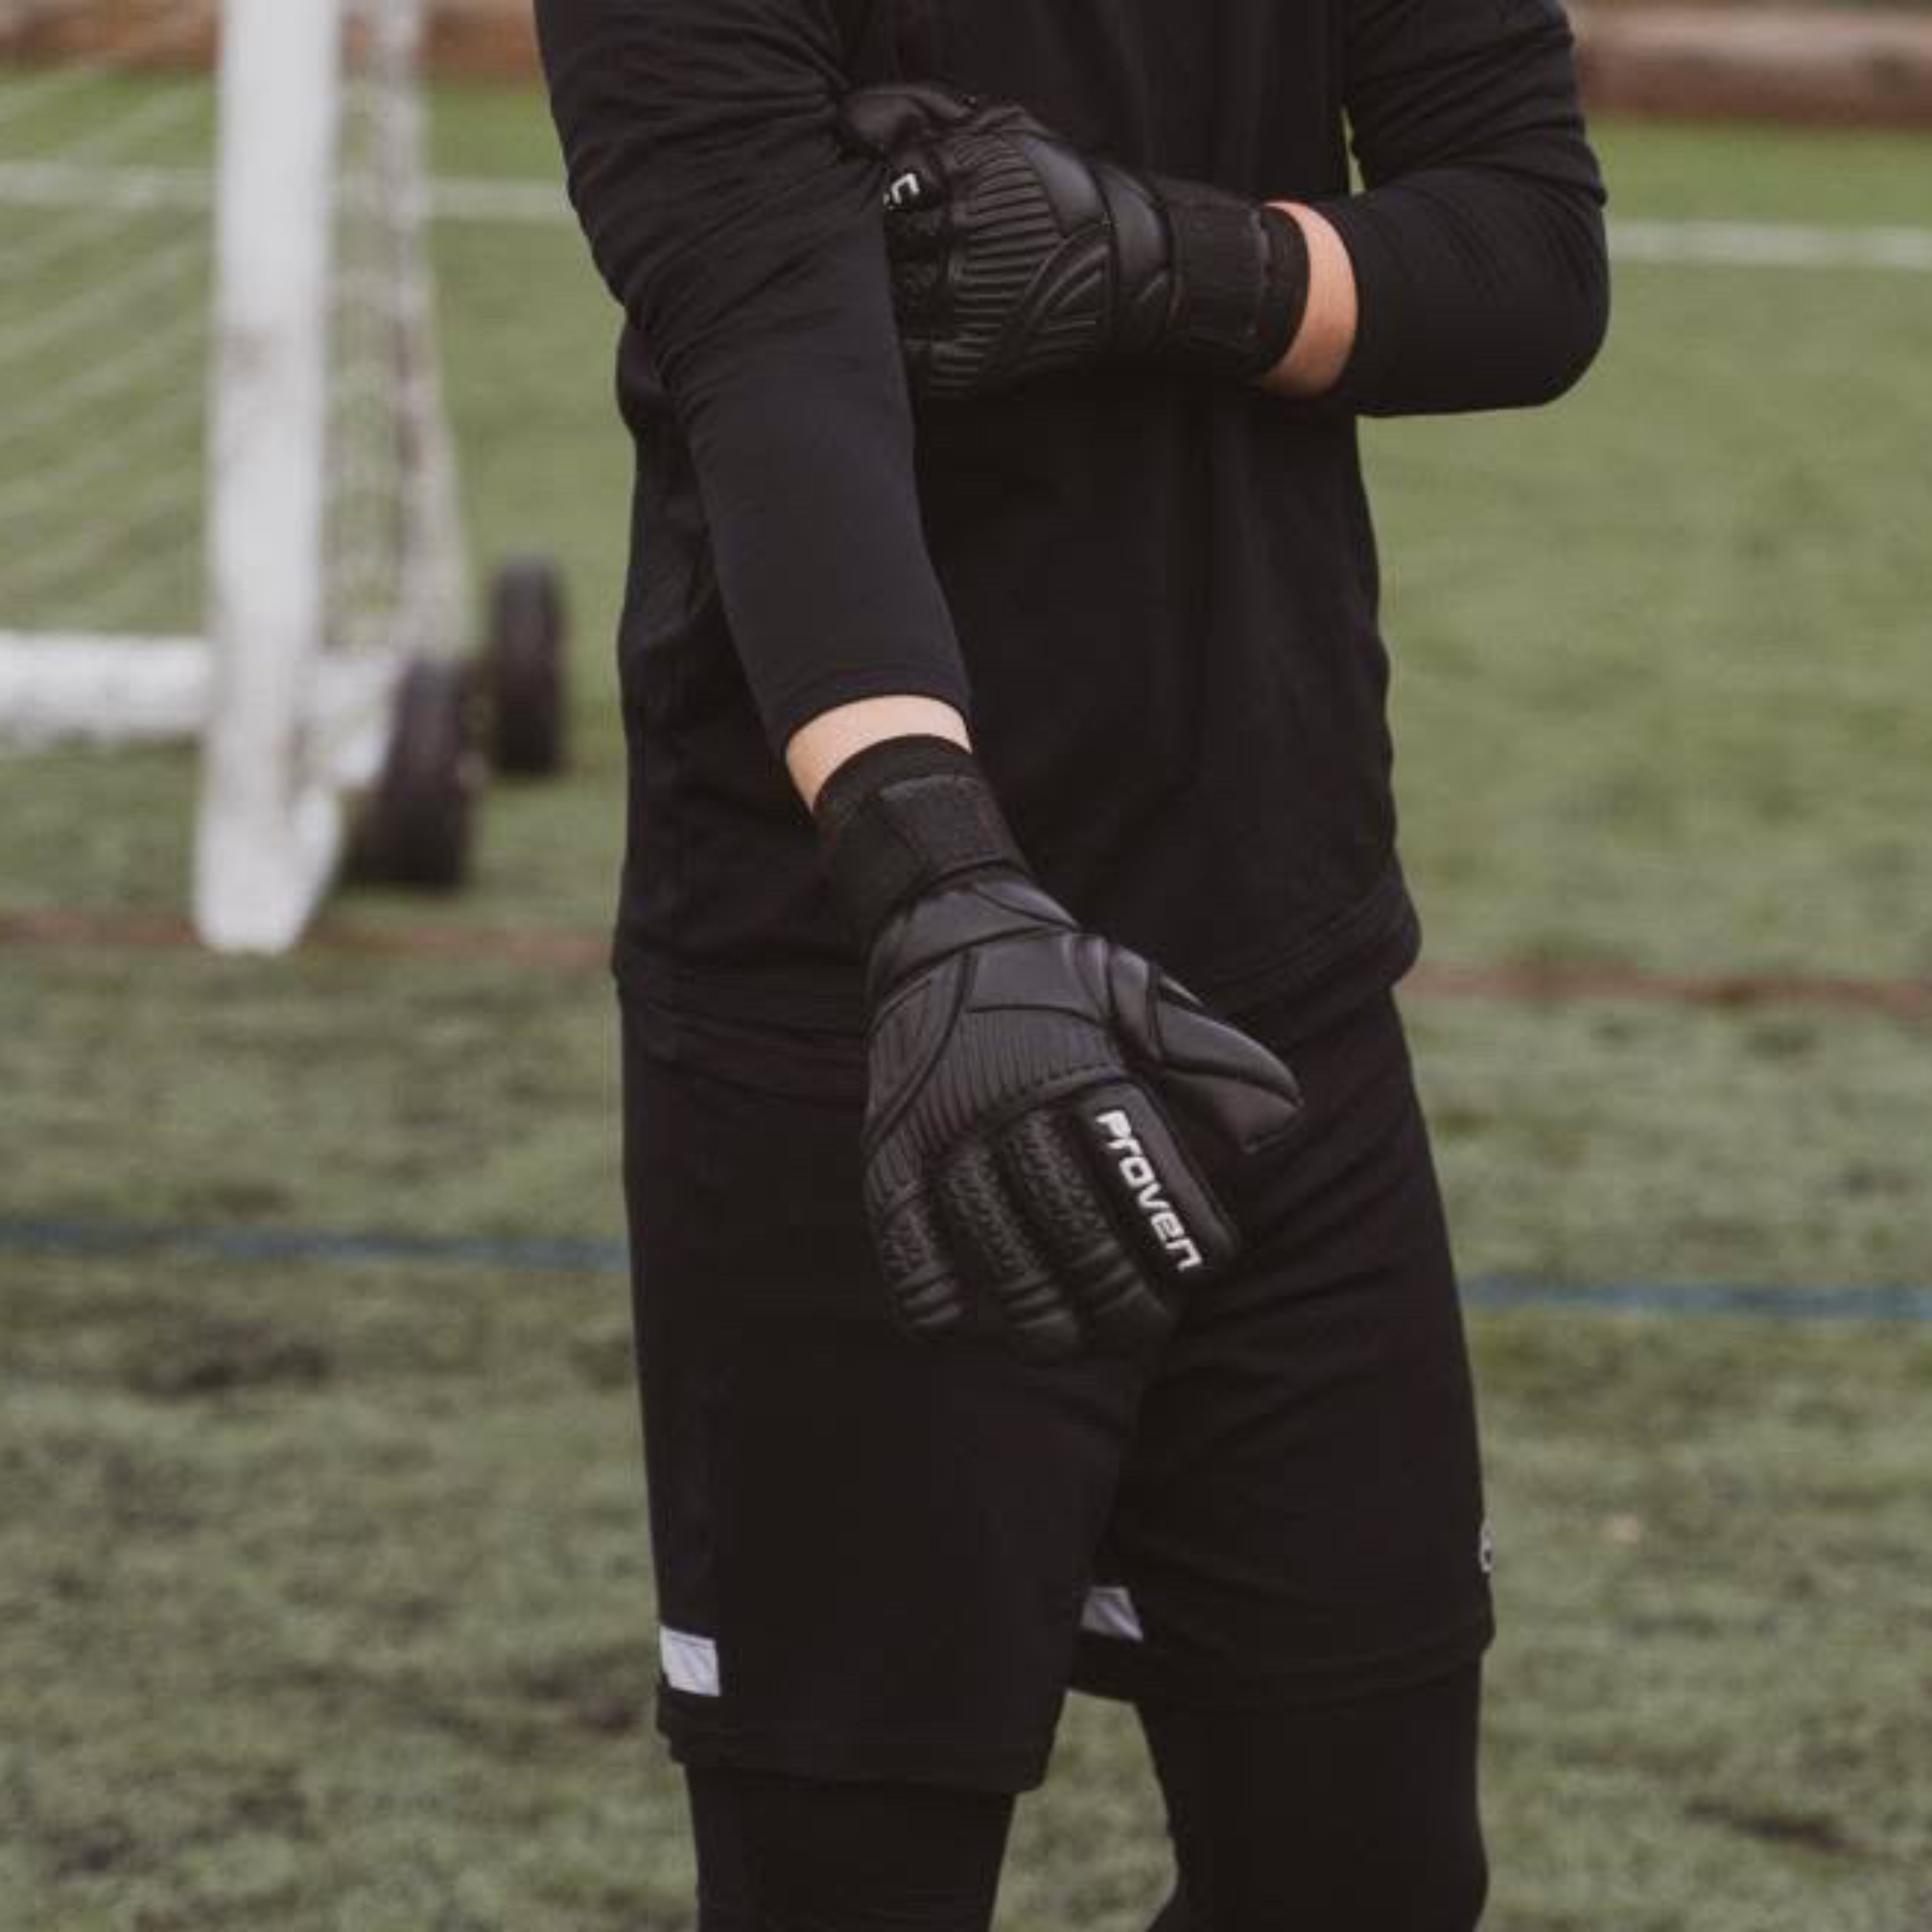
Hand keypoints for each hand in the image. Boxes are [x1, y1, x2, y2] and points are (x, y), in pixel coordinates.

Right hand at [816, 736, 1303, 1362]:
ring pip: (993, 1255)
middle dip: (1118, 1296)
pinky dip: (942, 1304)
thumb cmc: (1062, 980)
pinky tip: (975, 1323)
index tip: (1203, 1266)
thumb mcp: (1143, 994)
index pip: (1140, 1172)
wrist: (942, 932)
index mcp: (1076, 1067)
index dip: (1179, 1235)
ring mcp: (940, 1134)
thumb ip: (1208, 1059)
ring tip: (1069, 1338)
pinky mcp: (889, 1156)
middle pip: (1069, 1229)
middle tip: (1145, 1322)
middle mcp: (1006, 1103)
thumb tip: (1279, 1127)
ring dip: (1037, 1317)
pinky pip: (908, 1255)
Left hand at [838, 82, 1308, 400]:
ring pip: (883, 303)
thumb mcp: (997, 126)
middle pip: (873, 249)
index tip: (890, 202)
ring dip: (879, 298)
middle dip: (875, 249)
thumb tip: (843, 124)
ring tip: (899, 288)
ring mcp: (961, 305)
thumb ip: (916, 112)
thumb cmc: (1055, 186)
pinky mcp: (965, 361)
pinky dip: (897, 345)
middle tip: (889, 251)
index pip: (881, 187)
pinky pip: (903, 357)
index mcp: (960, 175)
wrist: (1130, 265)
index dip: (875, 197)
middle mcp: (958, 240)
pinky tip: (911, 326)